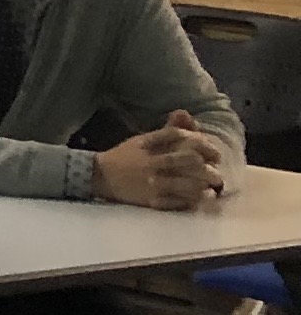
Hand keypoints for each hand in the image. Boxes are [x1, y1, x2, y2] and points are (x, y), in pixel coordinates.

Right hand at [95, 111, 226, 211]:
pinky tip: (200, 197)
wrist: (99, 176)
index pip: (179, 136)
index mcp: (148, 144)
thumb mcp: (143, 140)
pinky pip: (178, 201)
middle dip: (207, 165)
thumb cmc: (125, 156)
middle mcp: (151, 162)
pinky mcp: (151, 200)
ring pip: (187, 183)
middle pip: (188, 160)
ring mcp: (152, 183)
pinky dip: (193, 200)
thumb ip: (167, 129)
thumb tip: (184, 113)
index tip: (212, 152)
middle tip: (216, 169)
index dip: (201, 142)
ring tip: (211, 185)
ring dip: (204, 184)